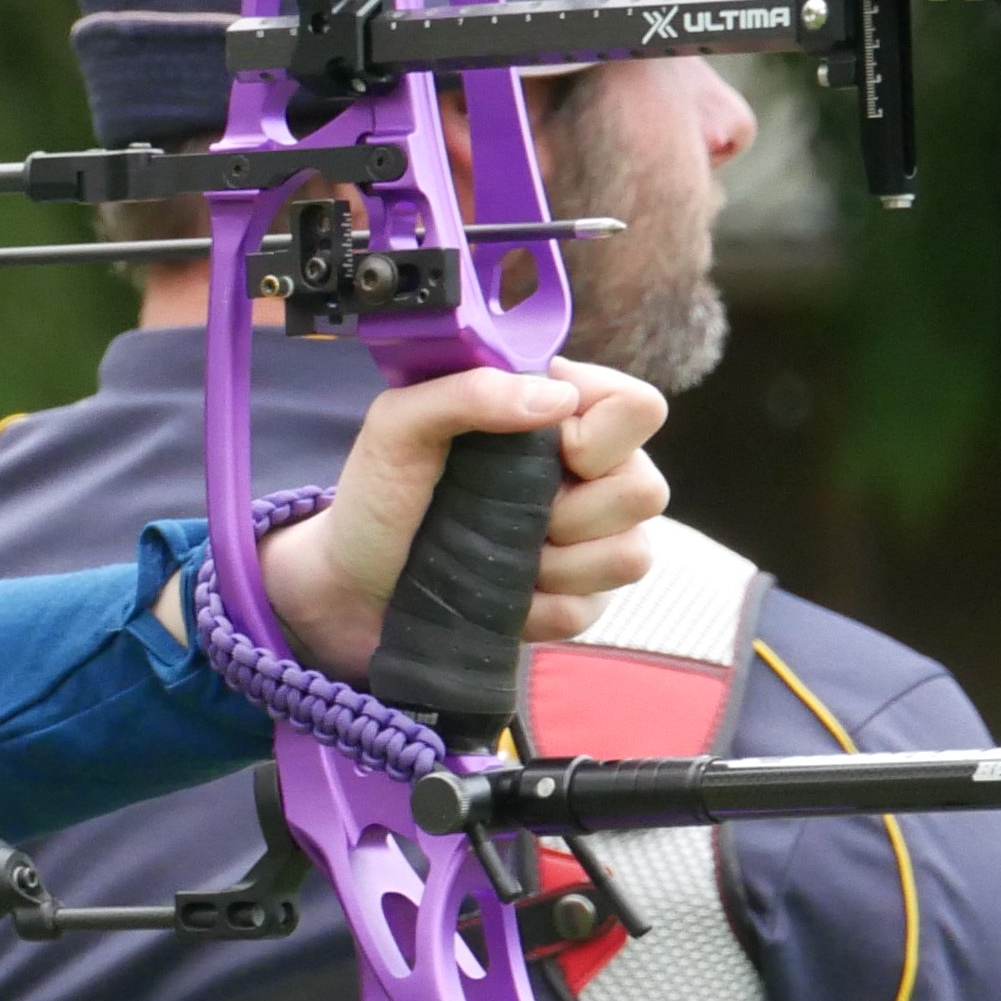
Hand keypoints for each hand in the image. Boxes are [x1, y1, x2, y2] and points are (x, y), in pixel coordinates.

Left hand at [259, 358, 670, 680]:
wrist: (352, 586)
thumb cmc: (377, 496)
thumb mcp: (398, 426)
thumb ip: (467, 391)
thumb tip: (557, 396)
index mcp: (556, 414)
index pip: (638, 407)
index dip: (598, 432)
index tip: (541, 447)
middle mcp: (589, 473)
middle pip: (647, 488)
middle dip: (571, 509)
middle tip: (506, 508)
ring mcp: (590, 540)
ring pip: (632, 554)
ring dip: (555, 561)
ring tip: (498, 550)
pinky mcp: (580, 600)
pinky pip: (591, 608)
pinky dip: (536, 605)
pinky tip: (499, 590)